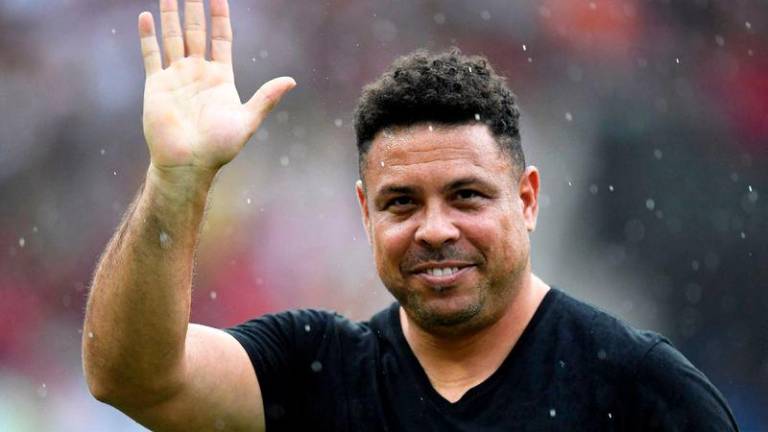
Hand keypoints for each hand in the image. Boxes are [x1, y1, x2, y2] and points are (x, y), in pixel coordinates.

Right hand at [138, 0, 294, 171]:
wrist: (188, 164)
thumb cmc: (219, 147)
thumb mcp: (247, 121)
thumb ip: (266, 98)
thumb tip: (291, 80)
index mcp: (220, 77)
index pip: (221, 37)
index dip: (220, 16)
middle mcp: (197, 72)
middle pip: (196, 31)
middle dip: (194, 7)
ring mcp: (176, 77)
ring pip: (173, 37)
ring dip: (171, 14)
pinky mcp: (156, 85)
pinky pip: (151, 55)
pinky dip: (148, 36)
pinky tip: (146, 16)